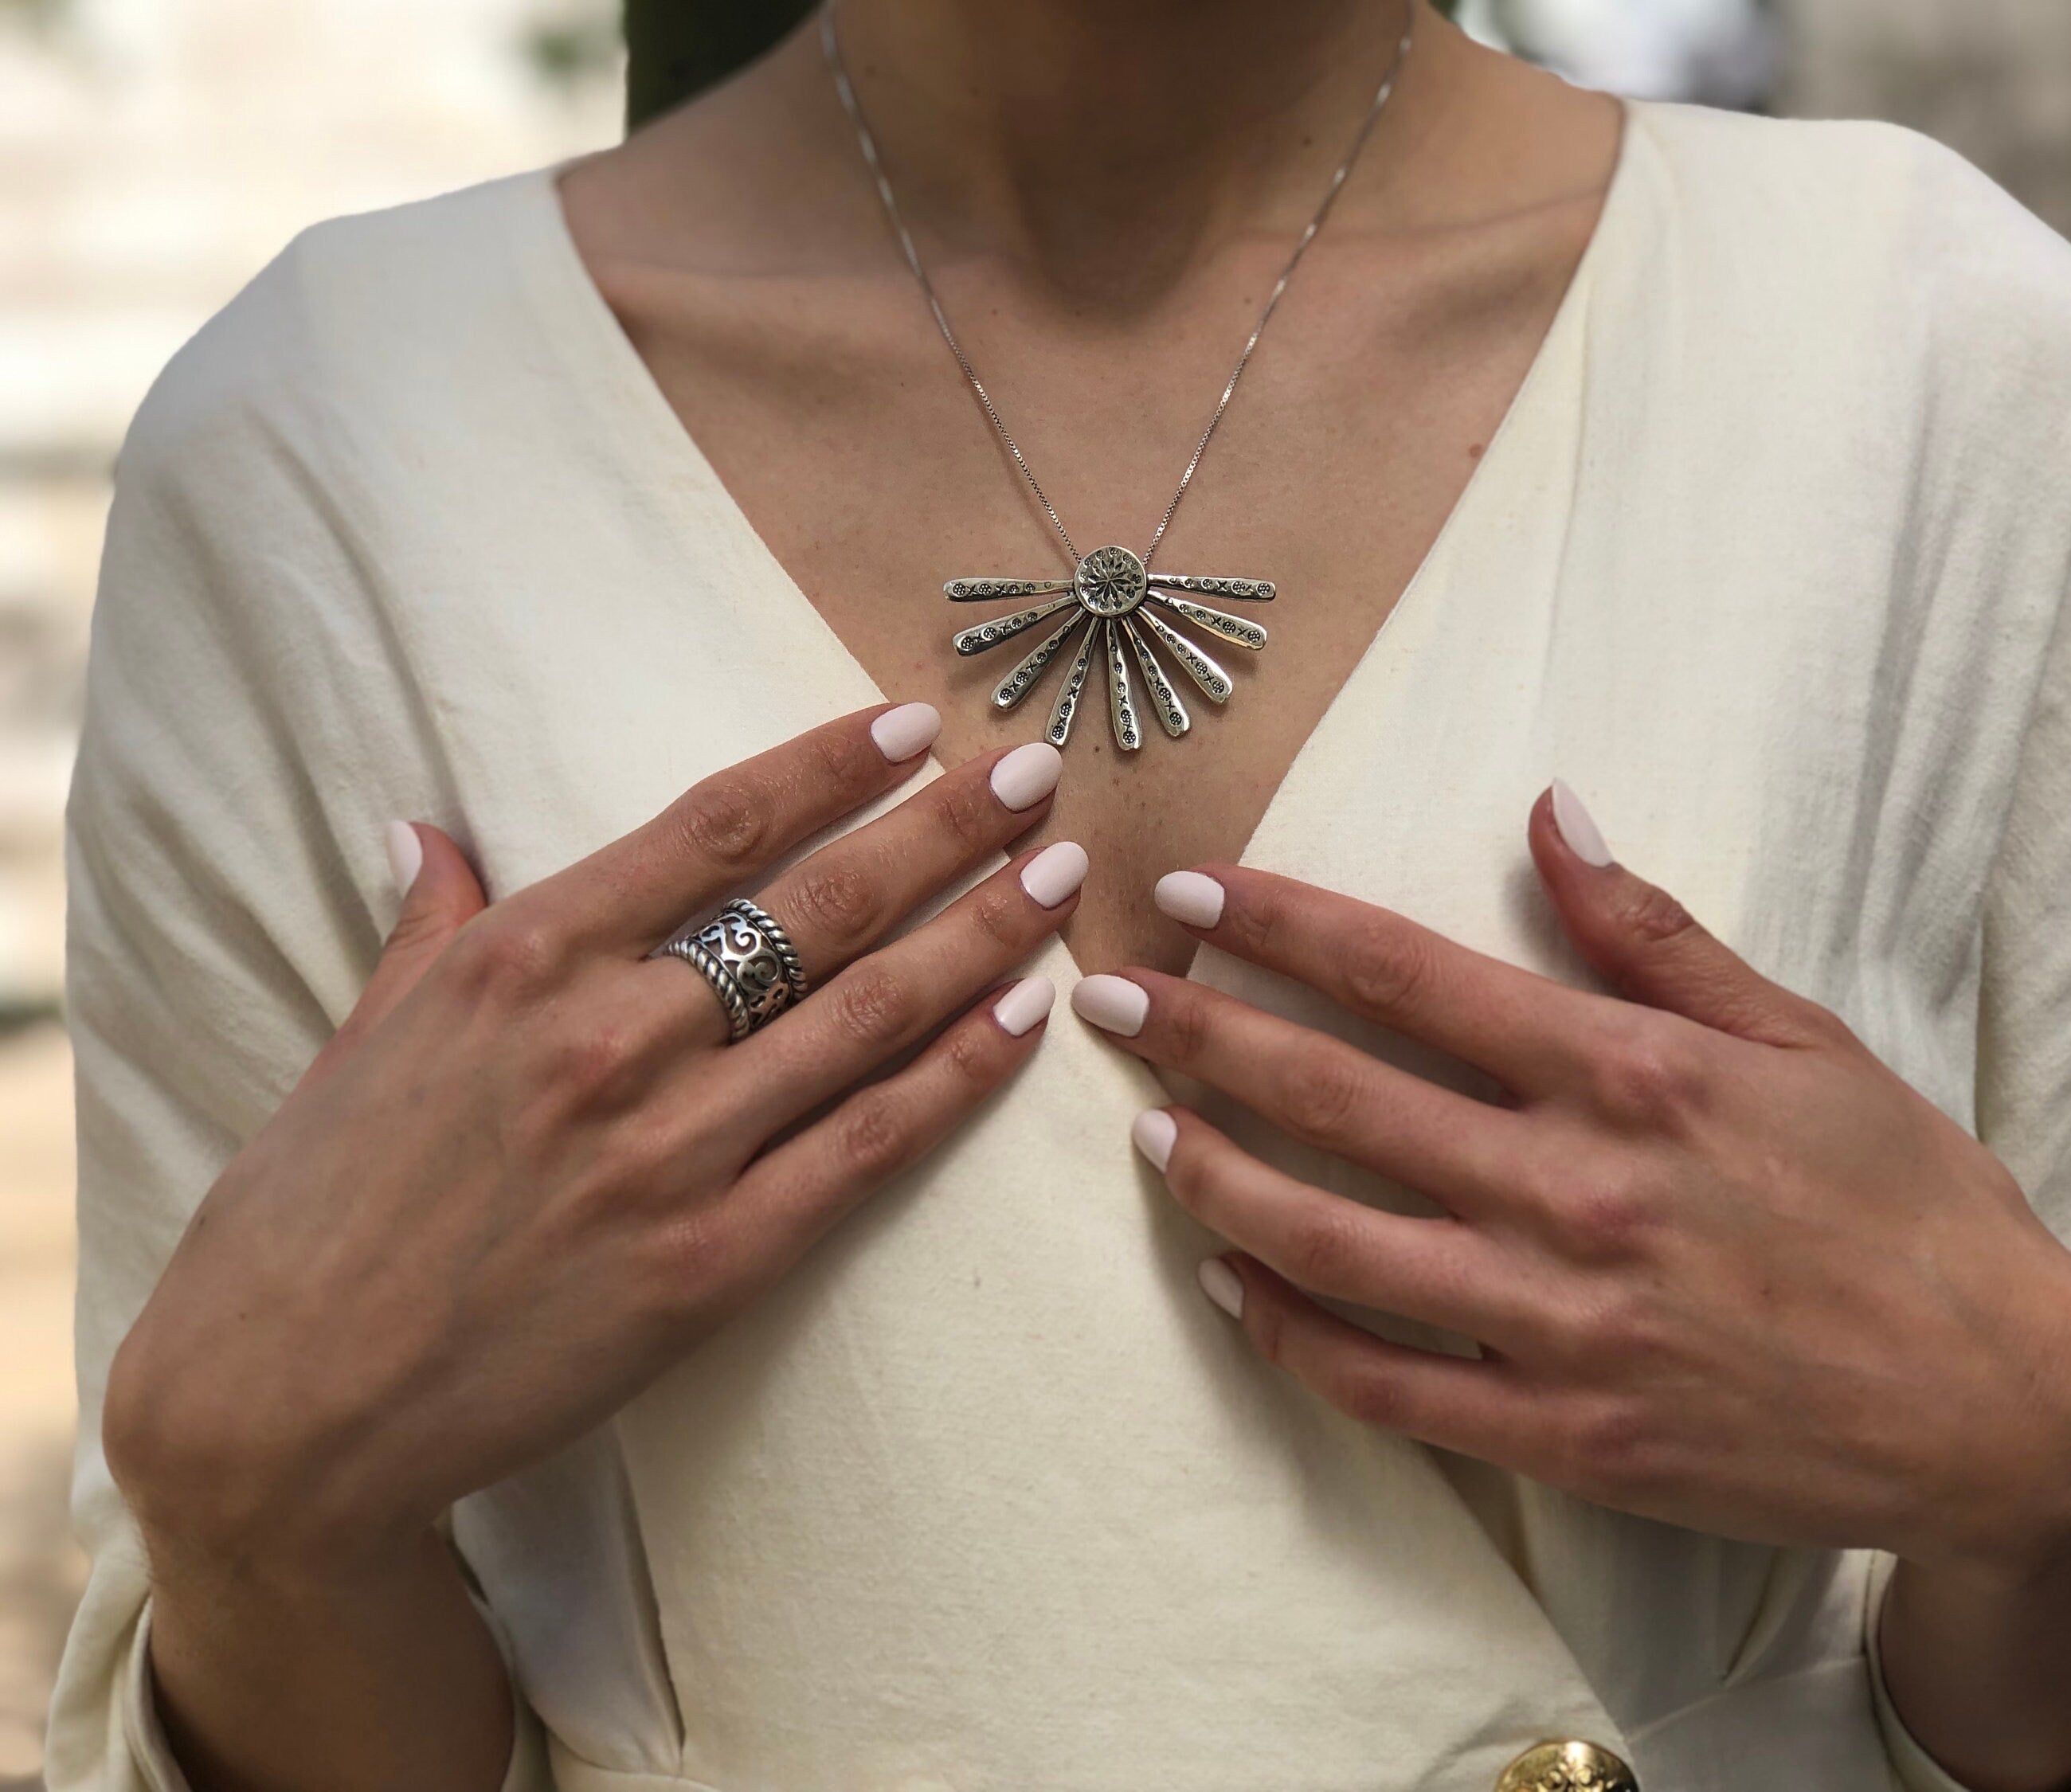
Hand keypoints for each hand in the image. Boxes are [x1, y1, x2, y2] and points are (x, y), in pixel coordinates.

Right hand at [108, 701, 1079, 1586]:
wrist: (281, 1409)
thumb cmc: (309, 1214)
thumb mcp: (361, 1039)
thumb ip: (427, 926)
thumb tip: (432, 829)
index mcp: (521, 959)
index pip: (713, 827)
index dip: (829, 766)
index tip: (912, 725)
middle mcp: (609, 1037)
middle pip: (822, 905)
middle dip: (945, 832)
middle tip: (1035, 777)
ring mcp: (669, 1151)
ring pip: (868, 1014)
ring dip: (982, 935)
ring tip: (1060, 875)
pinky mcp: (712, 1262)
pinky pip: (868, 1146)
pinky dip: (957, 1075)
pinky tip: (1024, 1016)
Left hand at [1070, 787, 2070, 1584]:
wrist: (2002, 1404)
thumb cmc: (1912, 1206)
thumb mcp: (1806, 1041)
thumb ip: (1659, 935)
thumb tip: (1551, 815)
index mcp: (1633, 1076)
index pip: (1411, 977)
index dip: (1286, 928)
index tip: (1198, 894)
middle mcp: (1577, 1191)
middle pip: (1338, 1097)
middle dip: (1202, 1036)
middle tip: (1107, 995)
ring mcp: (1560, 1323)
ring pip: (1331, 1243)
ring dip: (1220, 1178)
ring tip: (1149, 1131)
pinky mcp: (1563, 1433)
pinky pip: (1386, 1384)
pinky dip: (1292, 1333)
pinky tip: (1230, 1284)